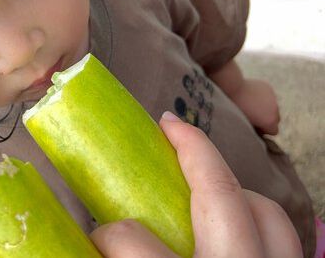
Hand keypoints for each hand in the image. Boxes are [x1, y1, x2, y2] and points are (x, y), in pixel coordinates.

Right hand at [89, 112, 301, 257]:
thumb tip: (87, 245)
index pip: (132, 241)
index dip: (108, 234)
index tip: (98, 235)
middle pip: (221, 193)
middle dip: (193, 148)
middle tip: (167, 126)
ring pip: (266, 211)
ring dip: (233, 185)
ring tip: (203, 176)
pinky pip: (284, 241)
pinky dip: (258, 222)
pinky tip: (233, 224)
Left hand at [230, 78, 279, 134]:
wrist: (232, 88)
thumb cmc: (235, 109)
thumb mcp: (245, 124)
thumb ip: (255, 130)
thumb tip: (258, 130)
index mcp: (270, 121)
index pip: (274, 131)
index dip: (264, 130)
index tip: (254, 126)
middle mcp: (275, 110)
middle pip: (276, 119)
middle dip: (266, 119)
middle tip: (253, 116)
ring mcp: (273, 98)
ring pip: (272, 106)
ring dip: (265, 107)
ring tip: (250, 104)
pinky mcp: (268, 88)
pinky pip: (268, 96)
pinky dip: (262, 97)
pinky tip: (250, 95)